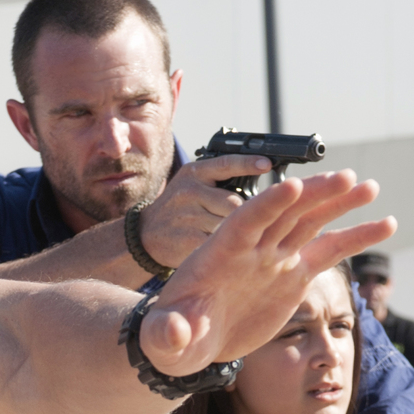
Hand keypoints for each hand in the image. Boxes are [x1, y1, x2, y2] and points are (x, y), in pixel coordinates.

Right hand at [133, 154, 265, 269]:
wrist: (146, 233)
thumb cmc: (181, 208)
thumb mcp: (194, 184)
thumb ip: (221, 181)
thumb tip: (263, 188)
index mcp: (194, 173)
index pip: (225, 164)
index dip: (248, 163)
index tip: (267, 165)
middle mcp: (189, 191)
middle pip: (235, 202)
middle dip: (248, 215)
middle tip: (253, 222)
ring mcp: (187, 215)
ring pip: (229, 224)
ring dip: (238, 233)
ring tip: (238, 237)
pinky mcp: (187, 239)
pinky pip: (219, 242)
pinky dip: (227, 247)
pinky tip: (227, 250)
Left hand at [139, 171, 395, 376]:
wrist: (189, 343)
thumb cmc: (170, 338)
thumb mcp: (163, 338)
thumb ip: (166, 332)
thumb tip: (170, 332)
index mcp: (218, 255)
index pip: (244, 223)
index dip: (266, 205)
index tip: (291, 185)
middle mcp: (250, 250)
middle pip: (284, 213)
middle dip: (313, 194)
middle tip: (346, 177)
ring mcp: (274, 259)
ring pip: (310, 223)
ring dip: (339, 204)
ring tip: (370, 186)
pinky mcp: (293, 276)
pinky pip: (328, 252)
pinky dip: (355, 237)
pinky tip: (386, 223)